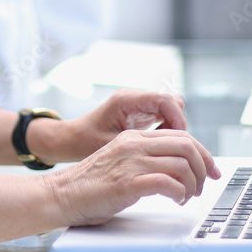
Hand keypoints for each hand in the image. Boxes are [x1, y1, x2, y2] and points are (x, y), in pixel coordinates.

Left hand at [28, 89, 189, 162]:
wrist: (71, 139)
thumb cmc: (85, 142)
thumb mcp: (112, 145)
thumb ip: (139, 144)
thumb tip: (168, 152)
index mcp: (127, 100)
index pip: (165, 101)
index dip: (178, 120)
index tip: (181, 141)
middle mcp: (135, 98)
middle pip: (173, 103)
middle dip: (181, 125)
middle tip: (181, 150)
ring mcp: (139, 105)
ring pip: (171, 109)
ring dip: (176, 129)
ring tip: (173, 152)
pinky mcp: (141, 113)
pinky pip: (164, 116)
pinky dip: (169, 131)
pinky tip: (164, 149)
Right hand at [44, 129, 218, 226]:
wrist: (61, 194)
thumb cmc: (91, 185)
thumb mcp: (121, 161)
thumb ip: (145, 158)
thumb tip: (178, 168)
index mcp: (133, 136)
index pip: (181, 136)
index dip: (204, 153)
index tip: (213, 170)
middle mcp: (134, 144)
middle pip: (186, 145)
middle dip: (204, 167)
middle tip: (203, 186)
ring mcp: (130, 162)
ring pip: (181, 164)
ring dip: (192, 184)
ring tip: (187, 196)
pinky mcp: (126, 183)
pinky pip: (167, 182)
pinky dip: (179, 192)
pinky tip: (176, 200)